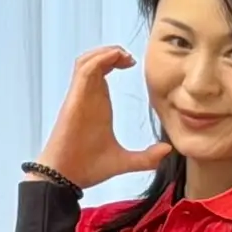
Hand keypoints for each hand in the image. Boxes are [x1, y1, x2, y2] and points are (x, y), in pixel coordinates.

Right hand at [35, 47, 173, 190]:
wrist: (64, 179)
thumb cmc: (86, 167)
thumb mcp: (123, 161)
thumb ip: (146, 157)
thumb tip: (167, 150)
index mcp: (96, 106)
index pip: (100, 72)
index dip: (115, 61)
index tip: (132, 63)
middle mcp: (87, 98)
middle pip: (92, 61)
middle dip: (111, 52)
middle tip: (129, 57)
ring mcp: (79, 98)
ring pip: (86, 62)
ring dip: (103, 53)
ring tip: (121, 55)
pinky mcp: (74, 101)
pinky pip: (83, 72)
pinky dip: (98, 60)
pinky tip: (114, 59)